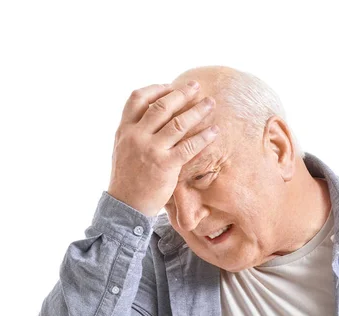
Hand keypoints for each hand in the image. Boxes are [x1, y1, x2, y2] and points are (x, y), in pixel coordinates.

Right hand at [107, 80, 217, 216]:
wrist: (125, 205)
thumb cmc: (128, 178)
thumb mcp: (123, 148)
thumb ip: (136, 131)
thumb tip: (153, 116)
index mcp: (124, 129)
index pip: (137, 98)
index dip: (156, 89)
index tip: (171, 86)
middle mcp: (136, 135)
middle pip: (162, 106)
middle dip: (181, 93)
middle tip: (196, 86)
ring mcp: (151, 150)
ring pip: (178, 123)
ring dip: (197, 111)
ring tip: (210, 103)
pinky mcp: (166, 165)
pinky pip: (189, 146)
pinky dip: (204, 137)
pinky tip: (214, 131)